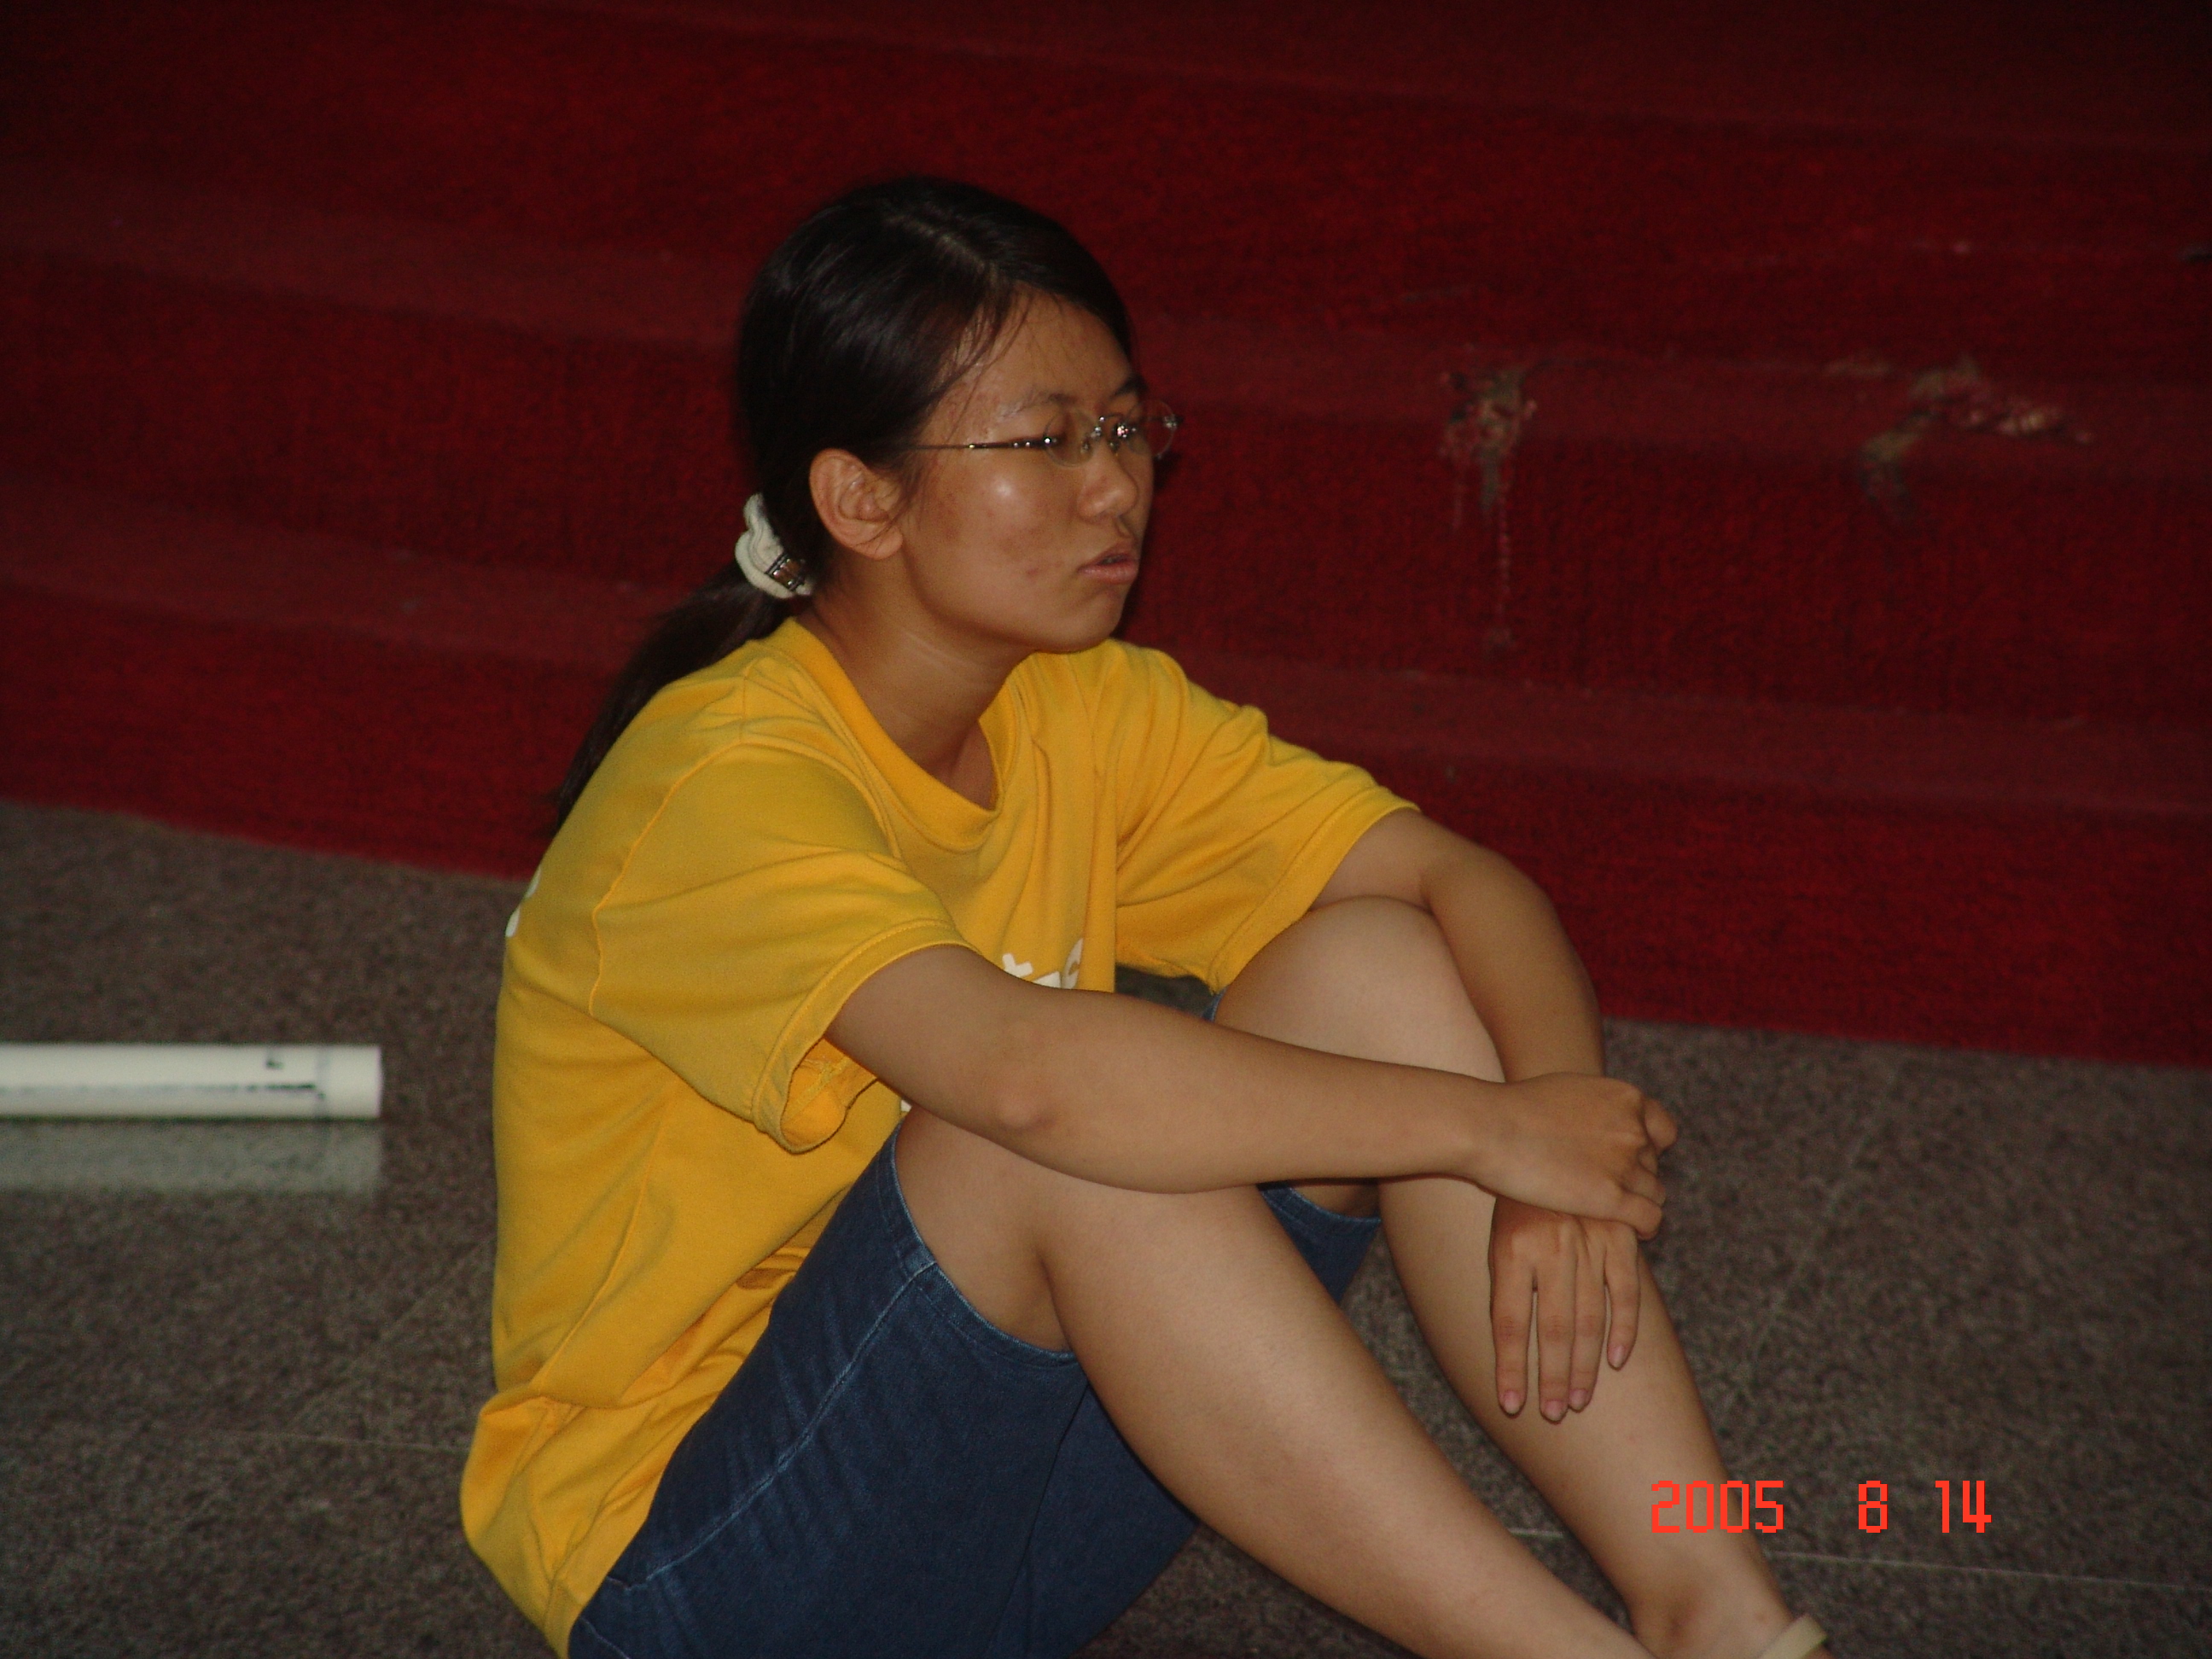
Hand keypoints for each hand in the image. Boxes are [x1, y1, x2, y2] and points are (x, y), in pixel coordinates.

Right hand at [1473, 1072, 1677, 1234]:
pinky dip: (1643, 1227)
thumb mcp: (1570, 1091)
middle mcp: (1634, 1130)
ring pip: (1654, 1193)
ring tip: (1610, 1210)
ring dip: (1635, 1201)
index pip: (1663, 1131)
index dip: (1648, 1147)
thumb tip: (1601, 1122)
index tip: (1627, 1158)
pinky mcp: (1612, 1199)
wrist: (1490, 1127)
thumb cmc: (1516, 1107)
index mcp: (1626, 1099)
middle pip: (1653, 1163)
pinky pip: (1650, 1219)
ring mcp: (1625, 1164)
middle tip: (1603, 1184)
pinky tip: (1628, 1230)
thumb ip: (1598, 1107)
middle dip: (1633, 1174)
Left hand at [1488, 1197, 1644, 1420]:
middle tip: (1552, 1413)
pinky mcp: (1618, 1234)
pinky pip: (1625, 1289)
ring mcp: (1587, 1241)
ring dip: (1584, 1365)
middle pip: (1550, 1328)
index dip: (1510, 1367)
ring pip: (1588, 1317)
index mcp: (1510, 1250)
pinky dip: (1623, 1327)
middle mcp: (1549, 1248)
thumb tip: (1509, 1350)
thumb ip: (1506, 1286)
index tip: (1511, 1404)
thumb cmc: (1513, 1198)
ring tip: (1576, 1401)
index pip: (1507, 1322)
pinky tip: (1616, 1360)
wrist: (1538, 1136)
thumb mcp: (1496, 1236)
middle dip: (1551, 1377)